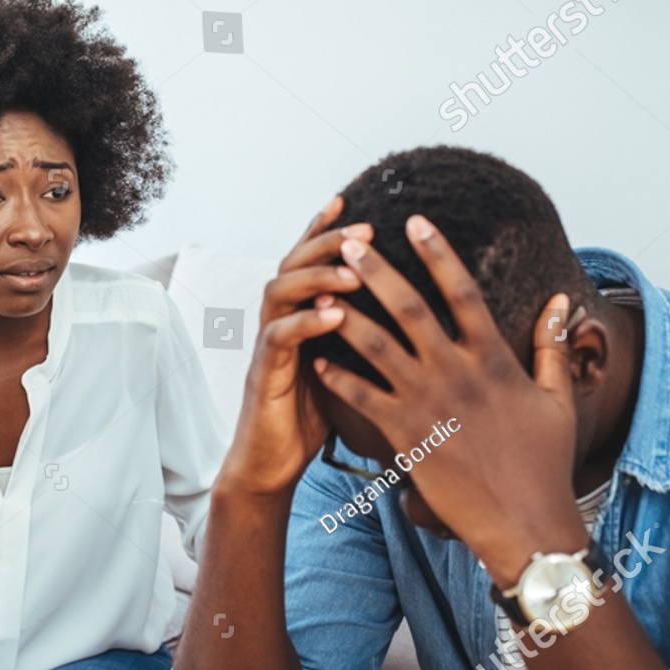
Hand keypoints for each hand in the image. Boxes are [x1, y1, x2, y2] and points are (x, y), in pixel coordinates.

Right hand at [219, 197, 370, 495]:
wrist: (270, 465)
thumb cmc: (309, 419)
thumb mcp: (341, 370)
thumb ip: (356, 339)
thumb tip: (406, 322)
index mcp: (298, 318)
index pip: (308, 263)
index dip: (324, 231)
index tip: (353, 204)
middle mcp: (278, 323)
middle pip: (291, 263)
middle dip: (326, 242)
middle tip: (363, 230)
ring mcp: (267, 347)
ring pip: (280, 292)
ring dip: (317, 277)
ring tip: (352, 272)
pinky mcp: (263, 375)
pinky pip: (279, 338)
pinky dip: (306, 322)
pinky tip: (334, 315)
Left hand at [310, 214, 586, 583]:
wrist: (526, 523)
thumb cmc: (544, 464)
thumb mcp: (557, 399)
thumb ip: (553, 346)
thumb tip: (563, 301)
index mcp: (493, 358)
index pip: (462, 290)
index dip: (437, 252)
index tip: (415, 221)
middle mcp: (458, 372)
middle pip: (410, 308)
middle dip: (377, 272)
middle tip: (351, 242)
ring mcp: (430, 403)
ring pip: (377, 347)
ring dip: (346, 315)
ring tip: (319, 291)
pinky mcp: (407, 436)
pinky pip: (364, 399)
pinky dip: (338, 378)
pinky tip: (315, 361)